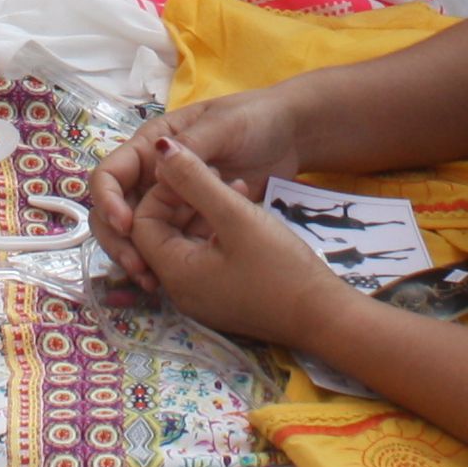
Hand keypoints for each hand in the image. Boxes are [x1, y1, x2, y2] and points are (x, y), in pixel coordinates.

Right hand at [89, 89, 297, 267]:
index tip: (126, 225)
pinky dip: (165, 262)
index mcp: (151, 146)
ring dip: (138, 256)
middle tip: (138, 267)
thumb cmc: (253, 121)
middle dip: (119, 239)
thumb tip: (156, 165)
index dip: (108, 201)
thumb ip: (191, 147)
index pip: (111, 175)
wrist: (292, 136)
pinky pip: (170, 243)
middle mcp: (153, 175)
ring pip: (139, 233)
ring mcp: (172, 200)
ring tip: (153, 281)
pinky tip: (170, 281)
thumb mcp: (223, 128)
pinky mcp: (193, 220)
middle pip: (117, 210)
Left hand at [117, 137, 357, 348]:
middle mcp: (180, 290)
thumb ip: (196, 181)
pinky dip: (218, 231)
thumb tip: (161, 150)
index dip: (163, 192)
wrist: (325, 316)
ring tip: (237, 187)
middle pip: (162, 233)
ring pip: (187, 242)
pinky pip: (206, 256)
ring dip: (204, 211)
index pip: (143, 224)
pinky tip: (245, 210)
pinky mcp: (224, 296)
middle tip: (217, 177)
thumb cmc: (281, 268)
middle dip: (185, 200)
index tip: (195, 172)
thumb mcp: (236, 217)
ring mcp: (203, 296)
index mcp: (176, 273)